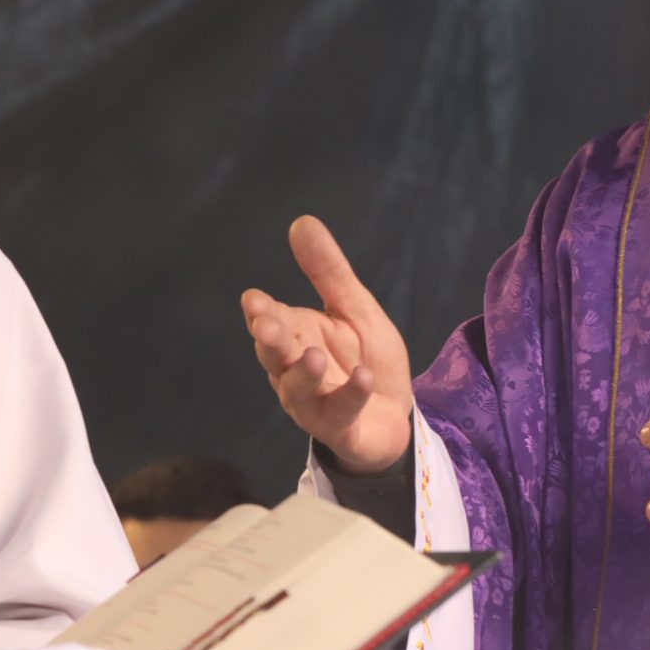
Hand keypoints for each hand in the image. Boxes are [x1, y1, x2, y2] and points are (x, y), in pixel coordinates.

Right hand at [240, 216, 414, 471]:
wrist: (396, 416)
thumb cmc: (366, 359)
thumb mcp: (355, 309)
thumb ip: (328, 272)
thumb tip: (301, 221)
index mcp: (295, 335)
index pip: (269, 319)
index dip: (260, 311)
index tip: (253, 300)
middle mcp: (293, 369)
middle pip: (273, 355)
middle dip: (268, 340)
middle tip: (265, 325)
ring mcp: (312, 402)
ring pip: (296, 389)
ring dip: (302, 373)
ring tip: (314, 355)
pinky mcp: (338, 428)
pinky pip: (339, 413)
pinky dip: (350, 395)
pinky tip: (363, 378)